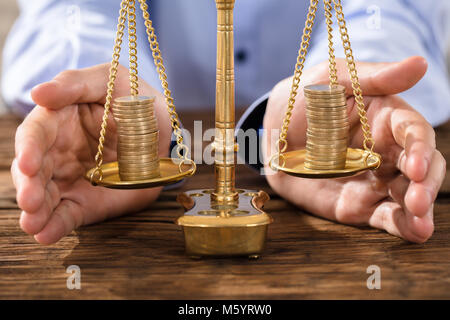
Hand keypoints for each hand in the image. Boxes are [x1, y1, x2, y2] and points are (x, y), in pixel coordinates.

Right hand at [11, 64, 171, 243]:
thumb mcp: (107, 80)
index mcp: (57, 121)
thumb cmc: (130, 97)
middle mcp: (57, 152)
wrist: (159, 128)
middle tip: (31, 202)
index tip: (28, 164)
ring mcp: (71, 179)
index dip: (29, 149)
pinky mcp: (85, 201)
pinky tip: (47, 234)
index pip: (35, 135)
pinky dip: (57, 226)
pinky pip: (69, 214)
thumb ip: (73, 84)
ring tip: (33, 224)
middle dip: (30, 188)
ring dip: (37, 212)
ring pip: (47, 197)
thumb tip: (38, 93)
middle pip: (35, 171)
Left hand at [263, 56, 445, 242]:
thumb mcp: (333, 80)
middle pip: (420, 168)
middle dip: (424, 184)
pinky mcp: (358, 203)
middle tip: (417, 201)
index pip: (413, 133)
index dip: (420, 149)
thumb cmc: (306, 98)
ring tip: (420, 225)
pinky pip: (383, 215)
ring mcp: (374, 179)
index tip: (415, 165)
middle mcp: (387, 151)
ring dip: (418, 211)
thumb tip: (420, 64)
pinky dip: (401, 225)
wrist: (274, 131)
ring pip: (407, 195)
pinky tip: (415, 232)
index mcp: (386, 118)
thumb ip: (374, 78)